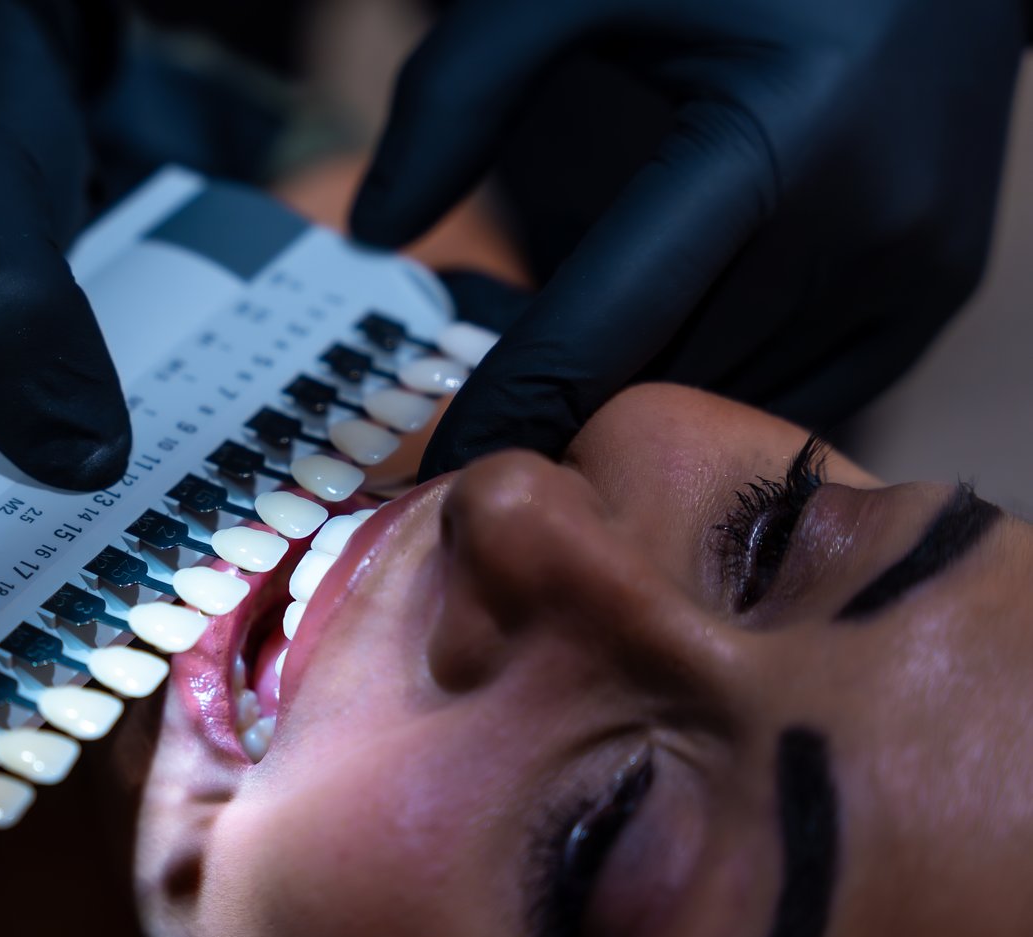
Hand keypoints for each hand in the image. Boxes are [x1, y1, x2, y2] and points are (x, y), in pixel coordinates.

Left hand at [353, 0, 1027, 475]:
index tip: (445, 477)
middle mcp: (860, 223)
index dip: (513, 410)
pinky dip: (720, 391)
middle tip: (492, 429)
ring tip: (570, 389)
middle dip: (568, 415)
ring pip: (730, 402)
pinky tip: (662, 359)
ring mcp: (910, 270)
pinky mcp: (932, 295)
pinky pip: (802, 393)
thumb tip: (373, 227)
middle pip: (666, 381)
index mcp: (775, 138)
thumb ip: (462, 90)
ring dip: (644, 412)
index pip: (607, 328)